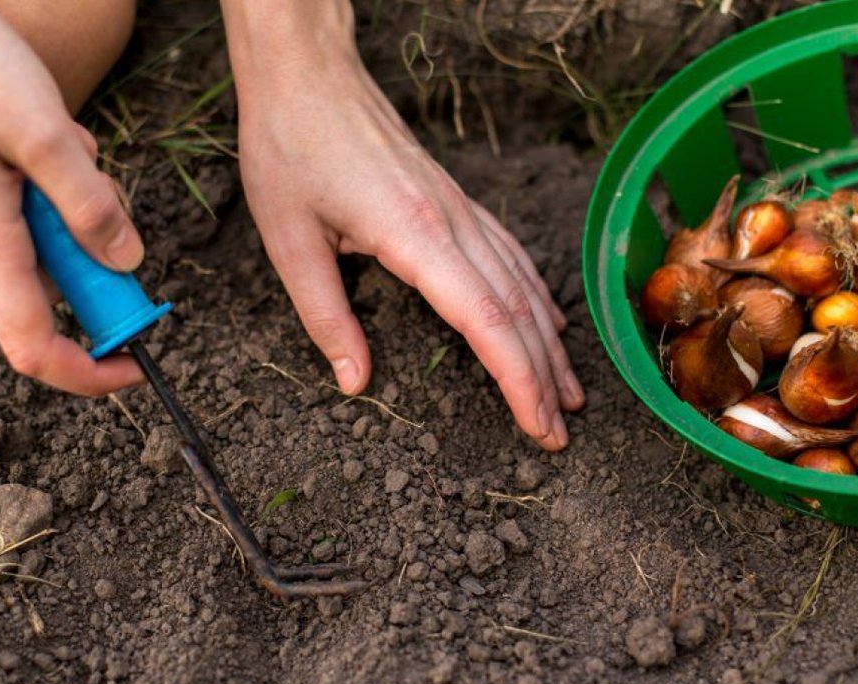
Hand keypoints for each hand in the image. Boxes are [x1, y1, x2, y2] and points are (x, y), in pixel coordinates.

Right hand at [0, 0, 145, 394]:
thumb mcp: (45, 133)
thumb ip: (89, 206)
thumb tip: (125, 263)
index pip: (34, 347)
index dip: (89, 371)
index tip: (136, 364)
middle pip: (46, 288)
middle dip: (90, 247)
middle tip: (96, 182)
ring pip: (37, 239)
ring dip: (68, 201)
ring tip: (56, 136)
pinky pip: (15, 208)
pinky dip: (43, 180)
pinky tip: (34, 129)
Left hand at [221, 3, 583, 449]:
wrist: (307, 75)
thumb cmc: (290, 149)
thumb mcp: (290, 241)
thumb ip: (326, 317)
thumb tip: (354, 381)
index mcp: (415, 235)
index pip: (486, 320)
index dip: (518, 379)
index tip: (538, 425)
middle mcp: (452, 222)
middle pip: (516, 311)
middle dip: (543, 377)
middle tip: (558, 433)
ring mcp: (459, 207)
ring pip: (523, 283)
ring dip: (549, 343)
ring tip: (568, 393)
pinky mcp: (454, 199)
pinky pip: (511, 254)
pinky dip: (536, 296)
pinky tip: (547, 321)